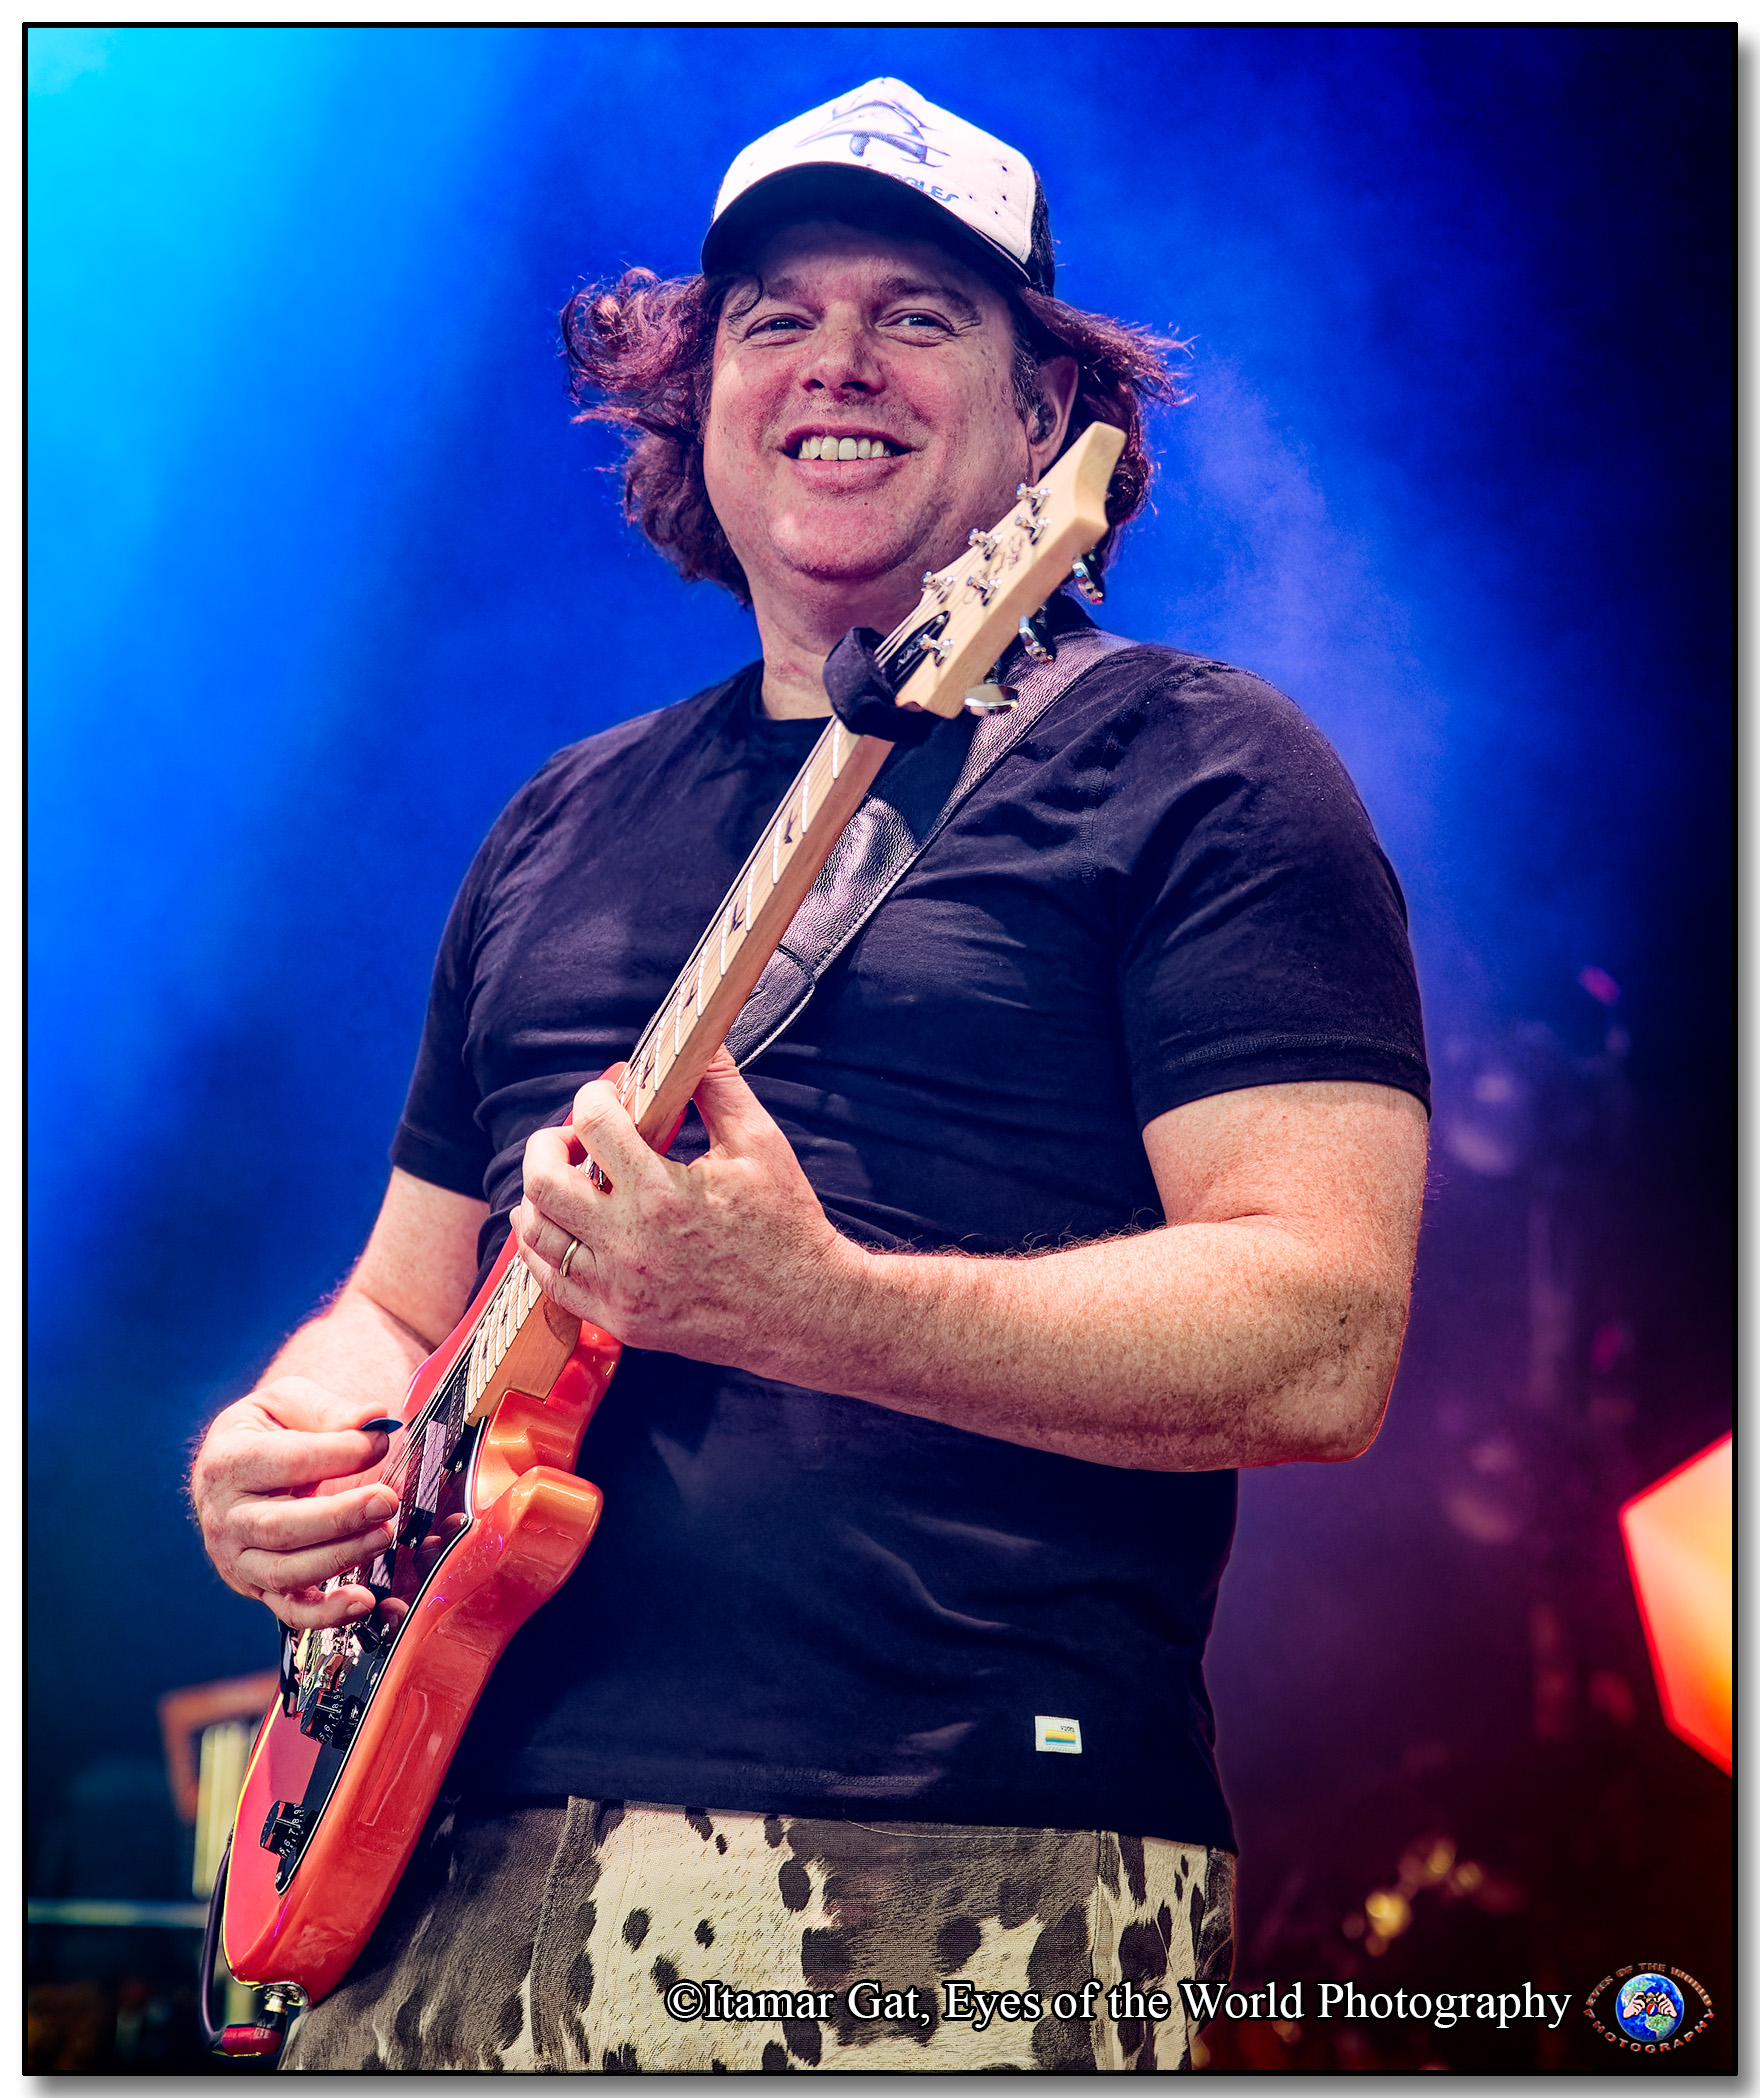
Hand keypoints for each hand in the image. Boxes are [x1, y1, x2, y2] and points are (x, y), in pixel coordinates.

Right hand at [191, 1378, 401, 1630]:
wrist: (236, 1470)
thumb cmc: (268, 1431)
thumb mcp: (287, 1403)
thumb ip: (328, 1410)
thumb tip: (374, 1418)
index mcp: (228, 1462)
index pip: (284, 1461)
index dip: (337, 1453)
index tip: (380, 1441)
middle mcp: (225, 1516)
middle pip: (280, 1527)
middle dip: (340, 1516)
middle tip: (387, 1500)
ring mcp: (237, 1558)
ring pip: (286, 1571)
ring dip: (341, 1556)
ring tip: (384, 1533)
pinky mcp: (258, 1587)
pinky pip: (289, 1612)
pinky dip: (327, 1615)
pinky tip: (364, 1601)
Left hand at [511, 1049, 860, 1374]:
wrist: (805, 1310)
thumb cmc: (786, 1226)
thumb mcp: (760, 1144)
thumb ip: (720, 1087)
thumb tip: (697, 1043)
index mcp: (663, 1194)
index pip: (593, 1123)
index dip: (595, 1097)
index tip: (609, 1098)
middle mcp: (630, 1243)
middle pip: (542, 1181)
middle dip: (548, 1144)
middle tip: (573, 1138)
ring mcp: (620, 1288)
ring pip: (537, 1234)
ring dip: (541, 1197)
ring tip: (568, 1181)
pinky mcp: (619, 1320)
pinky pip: (552, 1283)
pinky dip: (547, 1250)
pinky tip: (568, 1229)